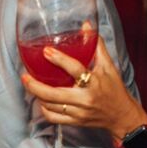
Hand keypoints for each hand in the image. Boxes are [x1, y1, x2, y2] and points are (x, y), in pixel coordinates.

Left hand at [18, 31, 140, 138]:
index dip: (59, 59)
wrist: (121, 116)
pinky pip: (54, 118)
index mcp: (94, 82)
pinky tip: (41, 100)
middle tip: (24, 76)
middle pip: (54, 94)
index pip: (75, 69)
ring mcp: (79, 113)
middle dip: (35, 86)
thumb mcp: (109, 66)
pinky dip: (44, 109)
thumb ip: (96, 45)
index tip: (46, 51)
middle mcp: (85, 99)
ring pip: (51, 106)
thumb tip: (86, 25)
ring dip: (37, 95)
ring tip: (30, 84)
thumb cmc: (114, 89)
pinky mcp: (76, 122)